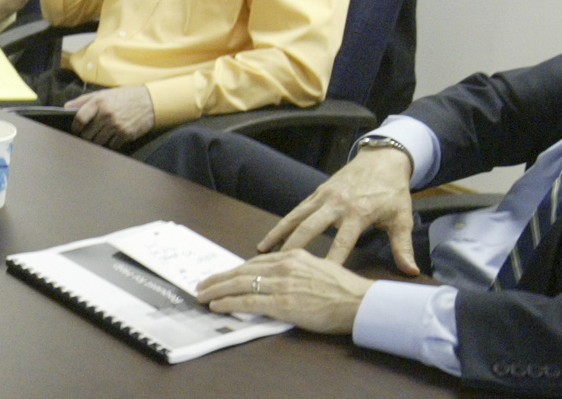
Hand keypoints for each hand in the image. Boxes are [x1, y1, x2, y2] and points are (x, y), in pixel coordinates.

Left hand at [63, 85, 154, 147]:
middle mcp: (106, 114)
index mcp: (99, 102)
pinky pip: (112, 145)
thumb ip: (84, 100)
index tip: (76, 129)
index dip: (76, 126)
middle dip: (86, 136)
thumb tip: (66, 107)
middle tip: (89, 134)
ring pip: (98, 141)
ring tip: (101, 135)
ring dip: (98, 141)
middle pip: (87, 134)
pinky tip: (114, 136)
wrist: (150, 102)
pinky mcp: (125, 134)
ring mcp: (116, 125)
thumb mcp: (104, 93)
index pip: (80, 118)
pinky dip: (111, 143)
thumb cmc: (125, 96)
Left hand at [195, 249, 373, 334]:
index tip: (224, 274)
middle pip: (242, 270)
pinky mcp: (282, 303)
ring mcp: (282, 284)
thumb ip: (297, 271)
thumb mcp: (318, 269)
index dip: (236, 269)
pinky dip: (229, 303)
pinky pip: (248, 302)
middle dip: (219, 277)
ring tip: (202, 294)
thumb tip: (280, 280)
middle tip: (203, 283)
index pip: (256, 261)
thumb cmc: (344, 290)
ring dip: (217, 289)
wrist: (359, 301)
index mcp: (293, 256)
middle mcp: (284, 267)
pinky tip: (217, 305)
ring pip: (240, 284)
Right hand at [258, 146, 418, 273]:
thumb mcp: (402, 218)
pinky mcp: (318, 192)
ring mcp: (324, 197)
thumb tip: (410, 272)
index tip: (318, 280)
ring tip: (261, 253)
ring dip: (279, 235)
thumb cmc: (393, 191)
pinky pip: (296, 210)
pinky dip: (282, 224)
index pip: (342, 242)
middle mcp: (337, 204)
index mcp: (358, 213)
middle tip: (278, 268)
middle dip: (294, 248)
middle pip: (310, 229)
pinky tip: (270, 239)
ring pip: (296, 218)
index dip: (330, 261)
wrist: (383, 158)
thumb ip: (403, 247)